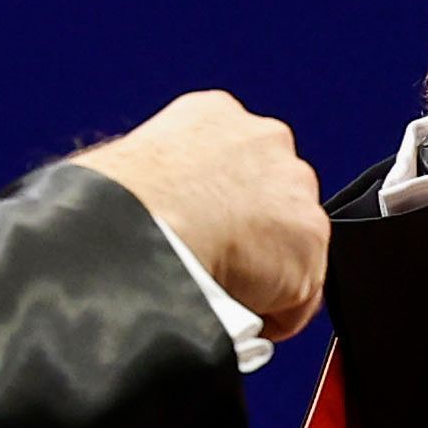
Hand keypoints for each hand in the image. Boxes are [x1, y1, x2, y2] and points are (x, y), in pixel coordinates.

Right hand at [70, 91, 329, 341]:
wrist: (145, 224)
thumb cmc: (118, 201)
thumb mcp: (130, 167)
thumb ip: (156, 181)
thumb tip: (137, 209)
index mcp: (213, 115)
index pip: (234, 163)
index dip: (219, 204)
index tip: (201, 230)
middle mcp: (264, 139)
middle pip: (272, 198)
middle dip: (251, 233)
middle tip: (214, 264)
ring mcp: (293, 187)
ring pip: (290, 245)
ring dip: (265, 272)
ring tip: (224, 293)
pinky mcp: (308, 239)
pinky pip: (298, 294)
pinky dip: (273, 312)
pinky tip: (235, 312)